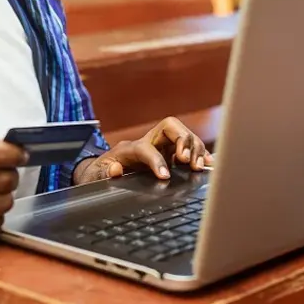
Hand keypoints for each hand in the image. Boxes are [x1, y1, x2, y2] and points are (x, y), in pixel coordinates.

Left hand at [73, 117, 212, 183]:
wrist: (102, 171)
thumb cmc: (100, 173)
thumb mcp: (95, 176)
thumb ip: (103, 174)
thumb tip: (115, 170)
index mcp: (128, 149)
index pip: (146, 148)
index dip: (157, 160)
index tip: (165, 177)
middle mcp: (147, 142)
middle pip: (170, 127)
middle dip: (182, 142)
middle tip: (188, 162)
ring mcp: (160, 146)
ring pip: (183, 135)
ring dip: (195, 148)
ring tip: (199, 166)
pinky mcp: (170, 154)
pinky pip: (189, 148)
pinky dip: (201, 153)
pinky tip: (208, 163)